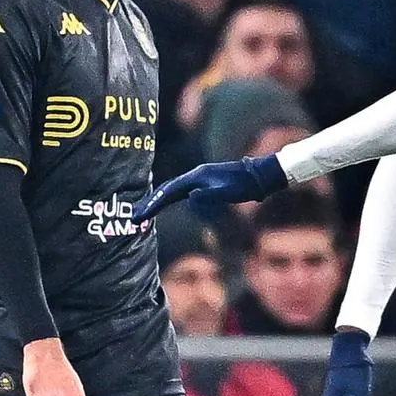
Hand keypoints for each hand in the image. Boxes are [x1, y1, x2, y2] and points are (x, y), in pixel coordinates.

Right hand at [133, 154, 287, 220]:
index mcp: (196, 177)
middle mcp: (194, 176)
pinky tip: (164, 206)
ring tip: (142, 215)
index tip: (139, 217)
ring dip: (156, 202)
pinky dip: (168, 200)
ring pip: (171, 191)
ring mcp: (199, 180)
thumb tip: (190, 198)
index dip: (153, 205)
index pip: (168, 192)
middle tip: (134, 218)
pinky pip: (180, 193)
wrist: (261, 176)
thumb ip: (210, 196)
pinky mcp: (204, 184)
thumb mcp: (229, 193)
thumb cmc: (246, 185)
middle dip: (149, 204)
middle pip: (165, 190)